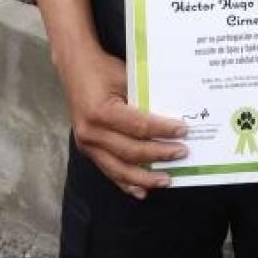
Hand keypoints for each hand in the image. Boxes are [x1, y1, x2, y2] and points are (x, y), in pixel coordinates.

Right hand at [63, 47, 188, 199]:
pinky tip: (141, 190)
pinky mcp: (87, 149)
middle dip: (159, 154)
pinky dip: (126, 182)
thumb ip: (143, 97)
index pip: (138, 127)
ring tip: (166, 180)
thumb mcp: (124, 77)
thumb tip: (172, 114)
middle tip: (182, 153)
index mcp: (100, 112)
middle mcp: (91, 132)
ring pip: (119, 168)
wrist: (74, 66)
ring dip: (144, 177)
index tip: (183, 130)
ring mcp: (86, 144)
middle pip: (131, 151)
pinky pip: (108, 170)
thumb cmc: (101, 68)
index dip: (162, 130)